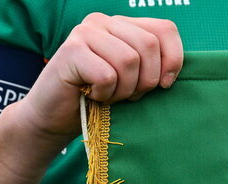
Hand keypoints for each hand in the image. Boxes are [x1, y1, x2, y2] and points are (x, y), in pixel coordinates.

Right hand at [11, 13, 183, 140]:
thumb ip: (152, 67)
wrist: (53, 119)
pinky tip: (91, 95)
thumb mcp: (132, 81)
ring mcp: (85, 32)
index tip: (164, 86)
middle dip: (145, 80)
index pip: (165, 29)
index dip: (173, 60)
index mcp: (123, 24)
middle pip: (149, 45)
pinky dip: (104, 94)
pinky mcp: (71, 50)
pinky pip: (107, 75)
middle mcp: (104, 21)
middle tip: (126, 95)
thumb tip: (174, 72)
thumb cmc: (96, 101)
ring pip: (129, 60)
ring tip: (107, 95)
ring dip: (123, 90)